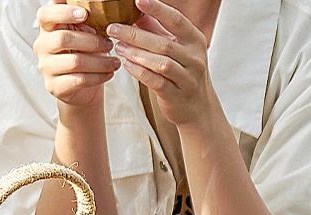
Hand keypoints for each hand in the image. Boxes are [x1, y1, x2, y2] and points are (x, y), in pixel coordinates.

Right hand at [34, 4, 119, 111]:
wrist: (80, 87)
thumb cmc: (84, 52)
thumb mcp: (85, 31)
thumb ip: (86, 18)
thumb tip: (104, 3)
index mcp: (48, 27)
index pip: (46, 15)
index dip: (63, 13)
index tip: (84, 14)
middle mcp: (42, 46)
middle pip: (63, 39)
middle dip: (92, 41)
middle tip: (109, 43)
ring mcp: (46, 67)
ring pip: (74, 62)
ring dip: (100, 62)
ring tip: (114, 62)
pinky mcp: (54, 86)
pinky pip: (78, 80)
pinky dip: (98, 76)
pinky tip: (109, 73)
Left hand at [108, 0, 219, 125]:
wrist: (197, 107)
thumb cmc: (182, 72)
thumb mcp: (176, 49)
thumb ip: (158, 31)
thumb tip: (137, 11)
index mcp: (195, 39)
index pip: (176, 20)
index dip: (157, 9)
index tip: (137, 0)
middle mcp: (194, 57)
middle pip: (163, 42)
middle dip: (136, 34)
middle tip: (113, 28)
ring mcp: (187, 77)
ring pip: (160, 62)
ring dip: (136, 53)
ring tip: (117, 46)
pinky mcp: (176, 95)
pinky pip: (155, 81)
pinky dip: (139, 71)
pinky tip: (125, 64)